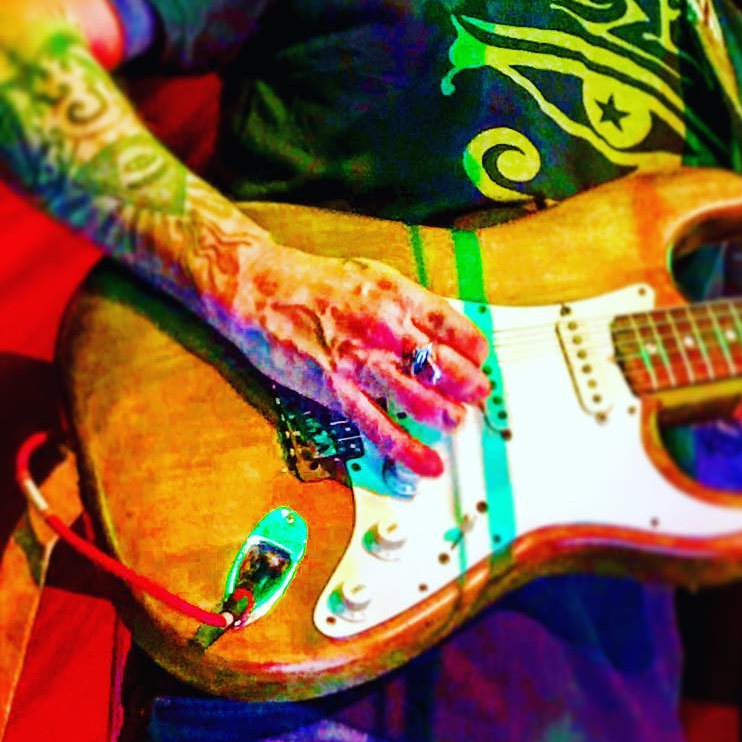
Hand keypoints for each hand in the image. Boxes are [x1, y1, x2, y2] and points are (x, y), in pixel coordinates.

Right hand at [227, 240, 490, 476]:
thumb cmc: (312, 282)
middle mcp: (386, 328)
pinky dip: (406, 448)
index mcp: (398, 297)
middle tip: (479, 395)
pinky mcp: (335, 389)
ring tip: (457, 422)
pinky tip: (425, 463)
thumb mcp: (370, 278)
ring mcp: (362, 361)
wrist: (259, 288)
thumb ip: (404, 304)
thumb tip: (436, 326)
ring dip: (446, 414)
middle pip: (444, 365)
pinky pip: (378, 426)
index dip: (474, 349)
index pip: (452, 326)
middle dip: (469, 385)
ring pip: (419, 397)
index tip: (482, 360)